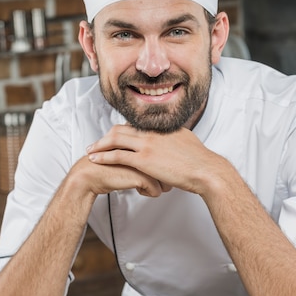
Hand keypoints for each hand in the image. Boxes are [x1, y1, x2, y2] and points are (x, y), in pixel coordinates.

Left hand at [86, 124, 224, 195]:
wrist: (205, 170)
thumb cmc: (200, 160)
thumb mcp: (186, 140)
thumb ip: (175, 137)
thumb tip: (174, 139)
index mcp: (161, 127)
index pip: (134, 125)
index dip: (120, 131)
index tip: (112, 137)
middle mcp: (151, 132)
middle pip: (120, 129)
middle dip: (105, 136)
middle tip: (96, 143)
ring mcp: (147, 144)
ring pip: (115, 139)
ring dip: (100, 145)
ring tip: (90, 152)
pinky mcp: (144, 159)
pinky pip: (118, 155)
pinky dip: (104, 157)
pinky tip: (96, 160)